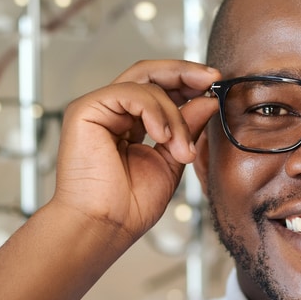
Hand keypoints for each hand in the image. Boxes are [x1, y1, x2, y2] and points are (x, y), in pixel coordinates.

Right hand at [51, 59, 220, 244]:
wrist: (105, 227)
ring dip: (173, 112)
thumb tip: (208, 100)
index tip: (215, 83)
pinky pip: (129, 93)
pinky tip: (163, 136)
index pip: (159, 89)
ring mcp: (97, 109)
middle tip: (211, 78)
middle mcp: (111, 112)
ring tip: (180, 147)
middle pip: (149, 73)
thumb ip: (187, 128)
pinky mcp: (85, 110)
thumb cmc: (130, 206)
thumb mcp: (172, 160)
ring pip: (144, 83)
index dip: (186, 81)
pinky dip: (154, 111)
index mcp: (129, 123)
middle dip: (184, 72)